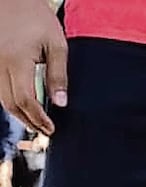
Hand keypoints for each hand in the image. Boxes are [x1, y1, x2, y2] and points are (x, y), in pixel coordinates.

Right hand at [0, 0, 67, 134]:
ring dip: (18, 113)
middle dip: (28, 121)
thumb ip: (58, 74)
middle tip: (45, 131)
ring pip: (0, 98)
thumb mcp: (56, 44)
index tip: (51, 129)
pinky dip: (10, 100)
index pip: (26, 100)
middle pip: (10, 104)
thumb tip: (61, 103)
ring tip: (36, 123)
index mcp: (16, 61)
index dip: (38, 118)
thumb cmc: (36, 17)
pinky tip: (24, 106)